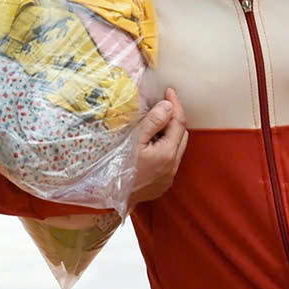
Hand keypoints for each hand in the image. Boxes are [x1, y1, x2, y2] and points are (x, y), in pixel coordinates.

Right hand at [128, 88, 188, 207]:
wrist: (106, 197)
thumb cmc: (116, 167)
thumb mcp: (133, 140)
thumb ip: (153, 122)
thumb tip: (168, 106)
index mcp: (167, 154)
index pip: (178, 123)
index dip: (175, 105)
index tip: (169, 91)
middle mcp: (172, 167)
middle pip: (182, 135)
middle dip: (174, 119)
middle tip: (160, 107)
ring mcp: (168, 178)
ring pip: (177, 148)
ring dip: (170, 134)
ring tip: (154, 125)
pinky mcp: (162, 185)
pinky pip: (170, 161)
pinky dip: (166, 148)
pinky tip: (151, 145)